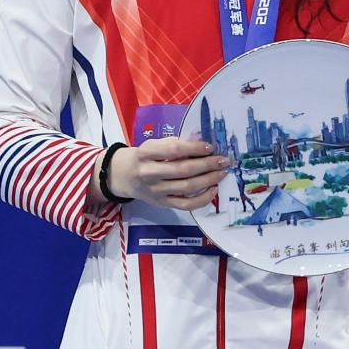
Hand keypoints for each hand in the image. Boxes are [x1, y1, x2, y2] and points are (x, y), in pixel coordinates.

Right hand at [108, 138, 228, 210]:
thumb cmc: (144, 157)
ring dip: (209, 179)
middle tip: (223, 160)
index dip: (194, 148)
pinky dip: (202, 199)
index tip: (210, 147)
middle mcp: (149, 173)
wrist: (124, 176)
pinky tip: (213, 190)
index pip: (173, 150)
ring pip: (187, 188)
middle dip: (207, 164)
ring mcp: (156, 191)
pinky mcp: (162, 203)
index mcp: (146, 153)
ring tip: (222, 172)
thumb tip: (202, 144)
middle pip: (183, 170)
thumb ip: (173, 144)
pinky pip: (186, 204)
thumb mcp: (153, 144)